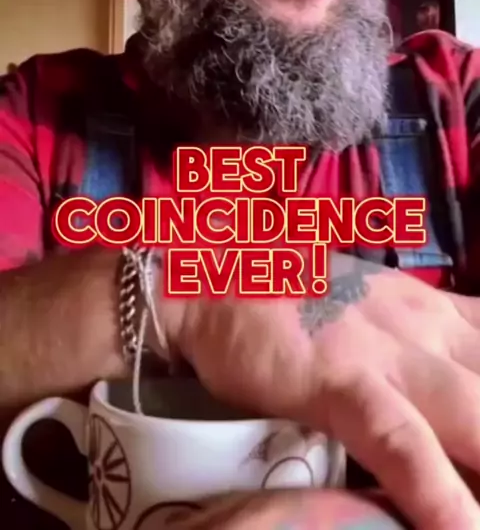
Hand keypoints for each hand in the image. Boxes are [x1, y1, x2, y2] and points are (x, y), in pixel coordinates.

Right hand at [159, 253, 479, 529]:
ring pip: (475, 414)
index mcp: (436, 310)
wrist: (215, 280)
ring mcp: (389, 352)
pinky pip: (403, 444)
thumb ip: (425, 337)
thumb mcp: (378, 304)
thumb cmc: (294, 297)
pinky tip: (460, 528)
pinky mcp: (342, 382)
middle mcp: (427, 327)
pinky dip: (438, 491)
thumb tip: (460, 384)